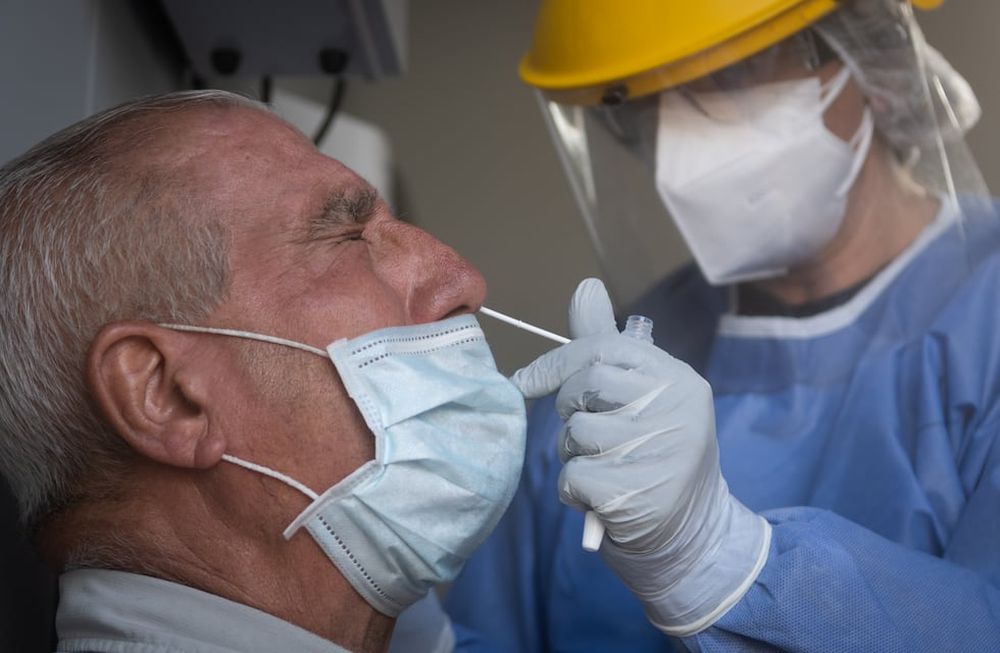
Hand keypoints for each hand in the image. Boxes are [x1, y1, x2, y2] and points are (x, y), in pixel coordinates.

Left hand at [512, 278, 769, 635]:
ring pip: (575, 434)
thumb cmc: (655, 452)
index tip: (526, 383)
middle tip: (587, 433)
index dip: (555, 364)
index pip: (602, 348)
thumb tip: (585, 285)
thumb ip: (607, 345)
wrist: (692, 535)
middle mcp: (676, 409)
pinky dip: (574, 490)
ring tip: (603, 467)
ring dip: (572, 454)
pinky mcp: (637, 494)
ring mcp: (660, 452)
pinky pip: (573, 476)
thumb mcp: (642, 395)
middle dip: (568, 409)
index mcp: (678, 378)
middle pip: (584, 386)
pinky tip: (601, 497)